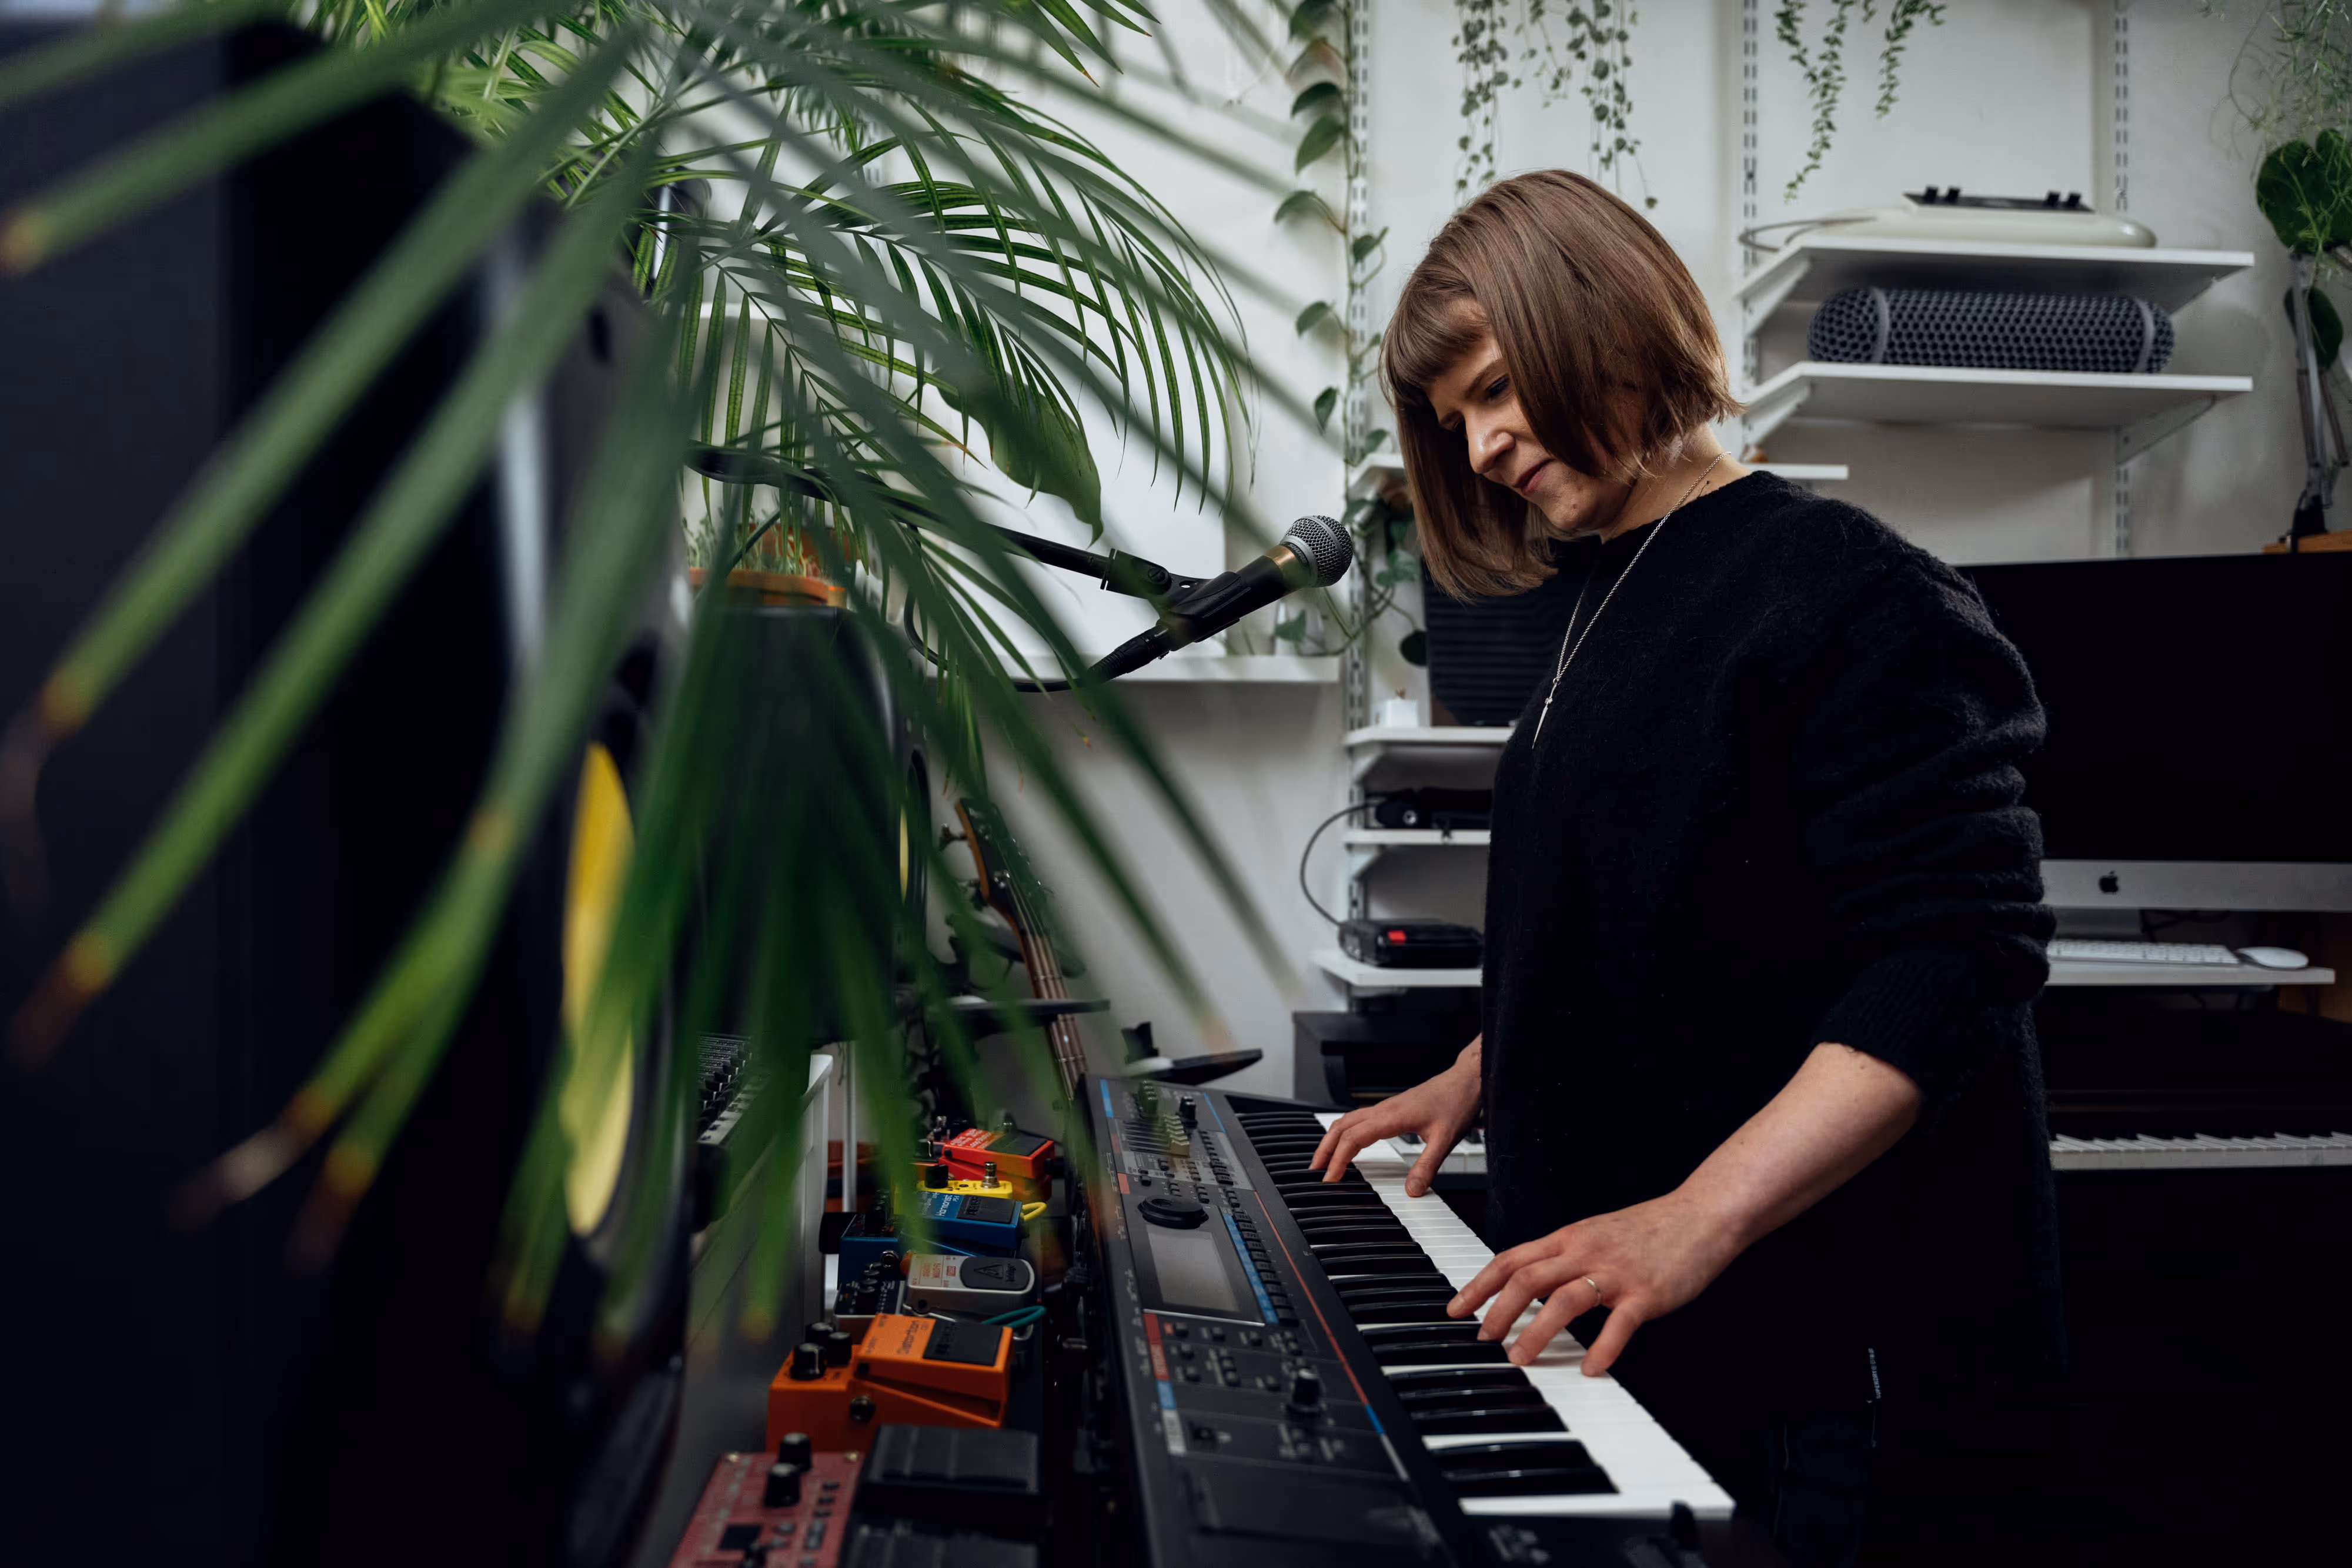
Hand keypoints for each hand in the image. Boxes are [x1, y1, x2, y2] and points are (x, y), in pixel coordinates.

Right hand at [1307, 1038, 1480, 1197]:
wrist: (1466, 1080)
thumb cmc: (1456, 1103)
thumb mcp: (1444, 1141)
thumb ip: (1426, 1167)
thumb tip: (1411, 1190)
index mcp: (1392, 1116)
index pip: (1354, 1138)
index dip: (1338, 1159)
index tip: (1331, 1178)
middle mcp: (1383, 1109)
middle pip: (1341, 1127)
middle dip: (1324, 1149)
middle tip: (1315, 1172)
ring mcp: (1385, 1107)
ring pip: (1347, 1120)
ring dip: (1331, 1139)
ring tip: (1323, 1159)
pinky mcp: (1390, 1108)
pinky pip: (1357, 1118)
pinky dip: (1344, 1132)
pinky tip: (1347, 1143)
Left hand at [1445, 1187, 1746, 1375]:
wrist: (1701, 1215)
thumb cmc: (1649, 1229)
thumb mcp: (1595, 1234)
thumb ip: (1564, 1257)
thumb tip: (1528, 1282)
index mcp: (1569, 1239)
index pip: (1511, 1258)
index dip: (1479, 1284)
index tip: (1456, 1308)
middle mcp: (1585, 1252)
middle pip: (1528, 1279)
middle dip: (1498, 1311)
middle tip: (1483, 1339)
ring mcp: (1616, 1273)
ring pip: (1564, 1301)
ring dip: (1536, 1333)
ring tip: (1520, 1359)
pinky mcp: (1646, 1294)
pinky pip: (1619, 1325)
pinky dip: (1602, 1350)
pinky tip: (1591, 1370)